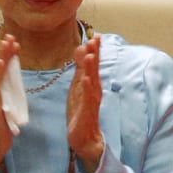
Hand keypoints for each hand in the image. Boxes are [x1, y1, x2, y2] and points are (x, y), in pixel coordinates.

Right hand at [0, 32, 17, 172]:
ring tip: (9, 44)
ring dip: (2, 57)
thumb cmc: (0, 127)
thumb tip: (12, 77)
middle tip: (12, 36)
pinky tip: (1, 63)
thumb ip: (6, 90)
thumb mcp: (5, 104)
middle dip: (4, 50)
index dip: (6, 53)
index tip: (14, 41)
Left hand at [67, 33, 105, 170]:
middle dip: (95, 54)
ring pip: (92, 82)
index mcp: (90, 84)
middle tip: (95, 39)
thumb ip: (80, 69)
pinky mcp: (86, 112)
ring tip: (91, 55)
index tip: (94, 35)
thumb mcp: (78, 87)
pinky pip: (87, 99)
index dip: (94, 50)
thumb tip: (81, 49)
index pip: (93, 64)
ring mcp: (91, 101)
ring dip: (92, 69)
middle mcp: (94, 90)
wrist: (84, 137)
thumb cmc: (81, 111)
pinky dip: (87, 88)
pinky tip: (86, 79)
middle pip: (94, 70)